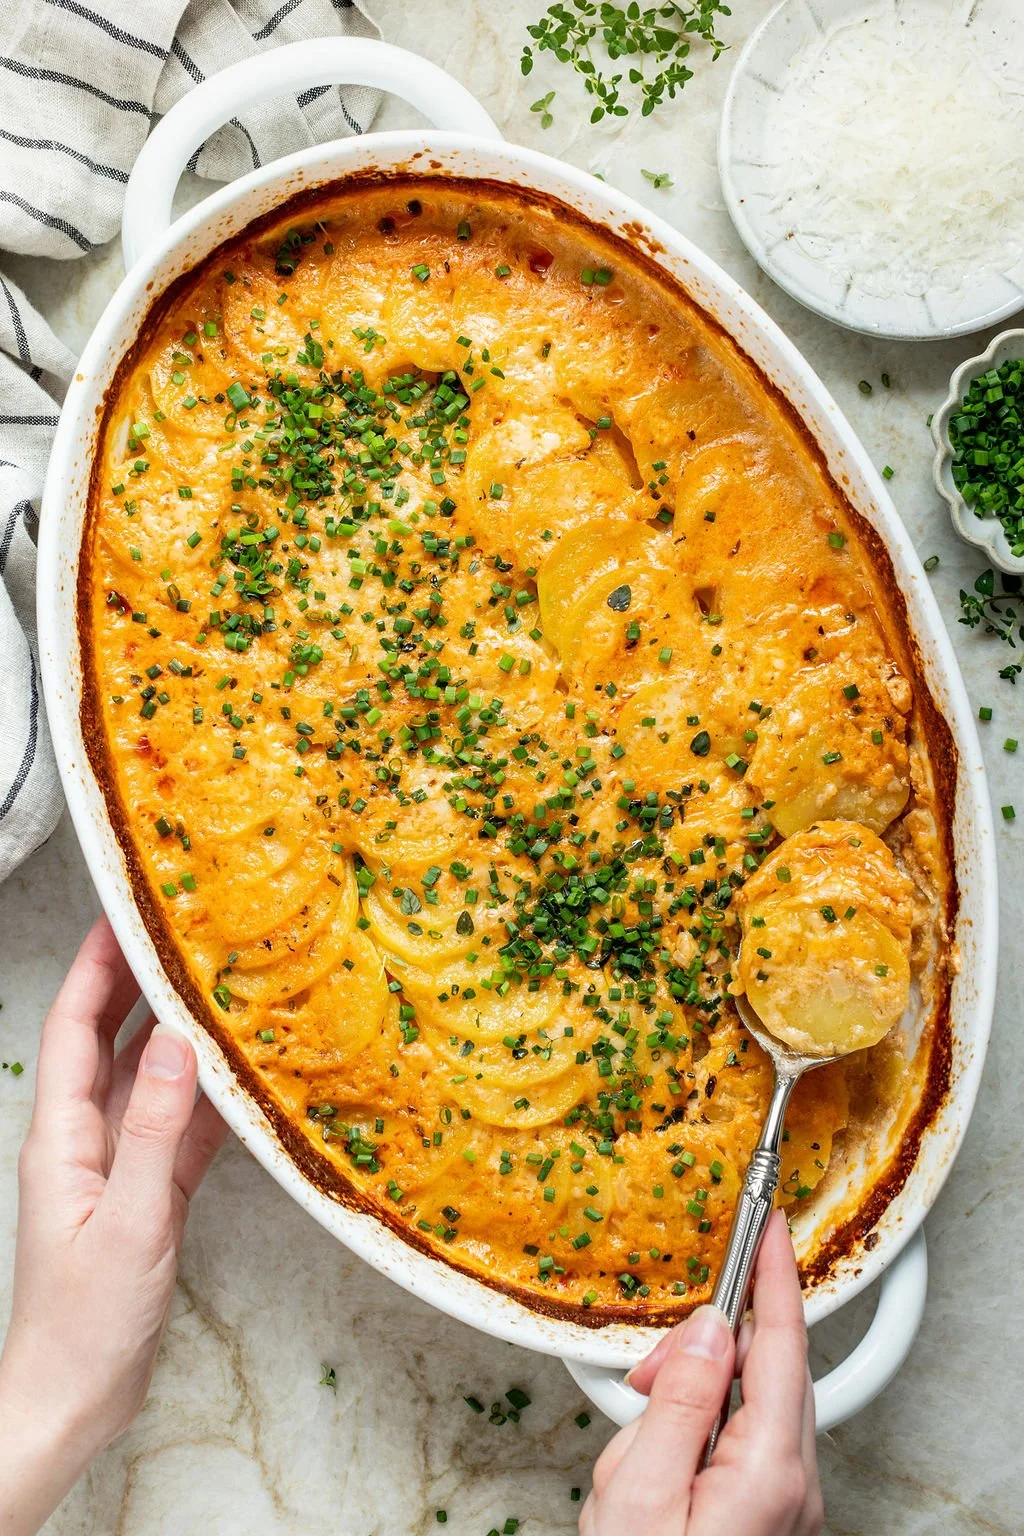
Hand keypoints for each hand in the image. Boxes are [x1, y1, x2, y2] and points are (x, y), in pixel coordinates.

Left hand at [0, 918, 226, 1535]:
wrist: (73, 1401)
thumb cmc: (82, 1325)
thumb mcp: (127, 1224)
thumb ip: (155, 1133)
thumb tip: (178, 1044)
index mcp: (61, 1138)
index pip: (73, 1028)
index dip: (96, 969)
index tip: (124, 915)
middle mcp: (86, 1139)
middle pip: (111, 1041)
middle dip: (139, 983)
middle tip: (183, 933)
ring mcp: (118, 1166)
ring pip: (151, 1080)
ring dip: (180, 1035)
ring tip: (221, 987)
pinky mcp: (148, 1194)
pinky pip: (181, 1129)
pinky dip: (209, 1098)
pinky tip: (242, 1075)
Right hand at [582, 1210, 822, 1535]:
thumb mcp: (637, 1494)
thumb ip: (677, 1401)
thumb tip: (706, 1328)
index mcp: (770, 1471)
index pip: (782, 1345)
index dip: (776, 1277)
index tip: (771, 1226)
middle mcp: (796, 1488)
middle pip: (769, 1374)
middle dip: (711, 1348)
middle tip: (647, 1375)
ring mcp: (790, 1508)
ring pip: (756, 1409)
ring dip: (700, 1394)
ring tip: (644, 1429)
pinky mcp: (773, 1520)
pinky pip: (748, 1444)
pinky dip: (707, 1426)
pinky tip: (665, 1454)